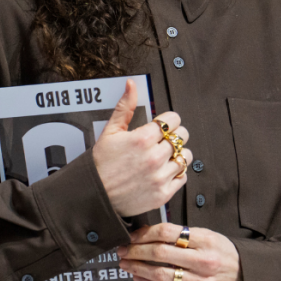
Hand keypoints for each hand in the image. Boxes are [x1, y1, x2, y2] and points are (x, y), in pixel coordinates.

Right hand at [93, 80, 191, 216]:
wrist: (95, 196)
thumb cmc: (101, 163)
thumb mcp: (110, 131)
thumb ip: (125, 107)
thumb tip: (131, 84)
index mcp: (143, 139)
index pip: (173, 119)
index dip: (168, 120)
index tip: (163, 126)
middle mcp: (154, 158)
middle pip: (182, 136)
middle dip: (174, 135)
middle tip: (163, 140)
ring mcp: (160, 177)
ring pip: (186, 156)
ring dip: (177, 154)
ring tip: (164, 156)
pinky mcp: (163, 194)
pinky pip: (183, 177)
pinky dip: (177, 173)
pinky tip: (164, 171)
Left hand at [118, 223, 242, 280]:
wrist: (245, 278)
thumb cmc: (223, 254)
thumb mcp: (209, 235)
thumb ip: (183, 234)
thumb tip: (150, 232)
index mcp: (206, 240)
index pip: (168, 232)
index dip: (145, 233)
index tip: (133, 235)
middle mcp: (203, 261)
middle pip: (160, 253)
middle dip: (136, 250)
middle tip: (123, 249)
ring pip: (160, 274)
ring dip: (137, 268)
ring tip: (126, 263)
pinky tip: (138, 278)